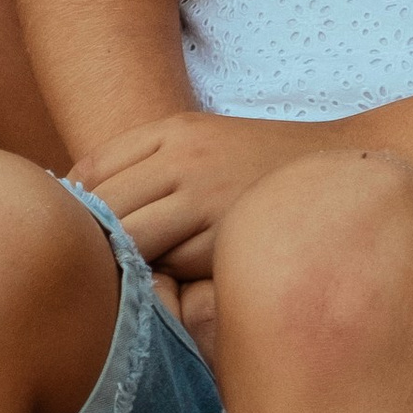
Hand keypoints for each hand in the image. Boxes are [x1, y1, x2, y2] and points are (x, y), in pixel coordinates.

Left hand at [72, 111, 349, 276]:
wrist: (339, 171)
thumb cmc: (258, 164)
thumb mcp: (198, 139)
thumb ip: (141, 160)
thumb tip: (73, 193)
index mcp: (173, 130)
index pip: (92, 170)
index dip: (73, 206)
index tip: (73, 230)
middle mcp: (186, 160)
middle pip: (104, 209)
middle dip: (89, 238)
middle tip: (87, 264)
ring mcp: (208, 200)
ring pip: (130, 241)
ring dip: (120, 262)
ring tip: (121, 278)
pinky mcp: (228, 240)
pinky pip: (171, 267)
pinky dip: (161, 277)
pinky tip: (168, 281)